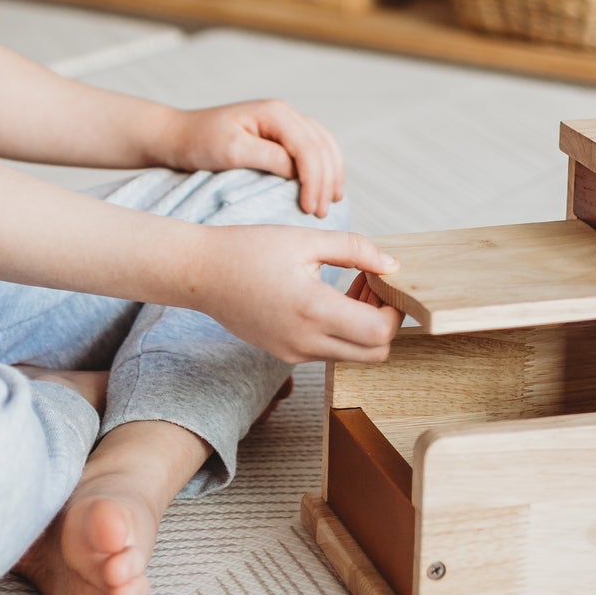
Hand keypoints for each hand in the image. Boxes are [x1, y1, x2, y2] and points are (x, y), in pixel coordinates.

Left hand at [164, 98, 344, 217]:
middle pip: (321, 147)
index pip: (308, 148)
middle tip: (321, 215)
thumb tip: (300, 173)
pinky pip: (314, 149)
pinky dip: (324, 167)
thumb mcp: (232, 151)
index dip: (314, 180)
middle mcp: (285, 113)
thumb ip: (269, 158)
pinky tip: (325, 187)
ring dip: (331, 174)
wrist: (180, 137)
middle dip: (326, 181)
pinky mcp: (281, 135)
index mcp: (275, 112)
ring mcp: (285, 122)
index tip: (309, 210)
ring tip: (332, 202)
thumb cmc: (201, 143)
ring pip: (324, 145)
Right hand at [197, 225, 403, 363]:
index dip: (394, 310)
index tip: (387, 280)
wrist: (201, 272)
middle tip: (375, 284)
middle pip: (374, 353)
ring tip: (354, 283)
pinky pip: (329, 350)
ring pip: (353, 354)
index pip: (379, 333)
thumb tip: (391, 264)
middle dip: (385, 321)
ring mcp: (294, 353)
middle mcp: (305, 342)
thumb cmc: (249, 249)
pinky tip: (331, 295)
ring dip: (364, 325)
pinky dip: (342, 329)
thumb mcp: (306, 239)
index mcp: (313, 310)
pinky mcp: (285, 354)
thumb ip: (355, 249)